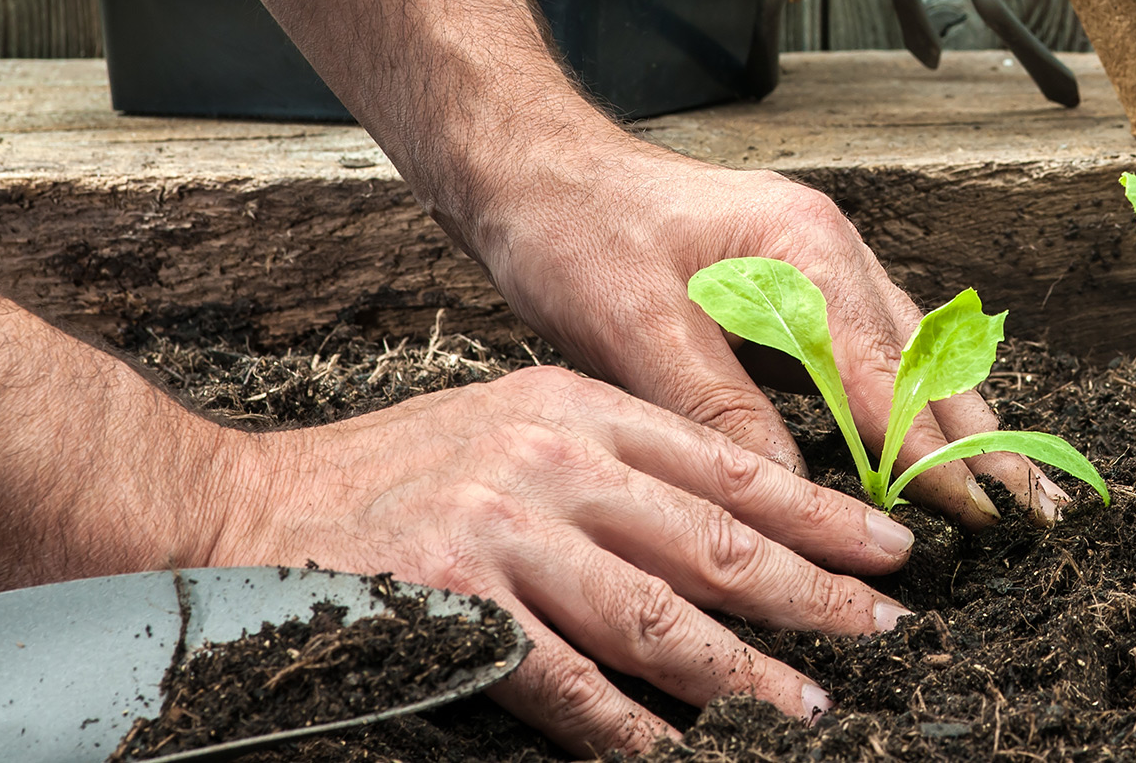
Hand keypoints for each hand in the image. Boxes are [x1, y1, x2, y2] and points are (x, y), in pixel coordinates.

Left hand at [182, 0, 1066, 526]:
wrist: (531, 167)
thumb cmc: (574, 230)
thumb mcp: (633, 325)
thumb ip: (716, 406)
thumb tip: (786, 491)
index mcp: (803, 251)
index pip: (888, 375)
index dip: (935, 453)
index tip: (982, 515)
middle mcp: (828, 251)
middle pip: (925, 360)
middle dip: (982, 440)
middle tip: (1038, 512)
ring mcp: (816, 262)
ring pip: (911, 354)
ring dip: (957, 422)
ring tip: (1010, 489)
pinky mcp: (793, 282)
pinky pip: (875, 348)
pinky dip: (912, 400)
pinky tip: (929, 441)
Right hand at [213, 363, 913, 754]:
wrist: (247, 508)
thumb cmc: (393, 474)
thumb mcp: (514, 422)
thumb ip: (611, 461)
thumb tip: (725, 522)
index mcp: (577, 407)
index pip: (727, 462)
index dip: (818, 510)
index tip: (888, 548)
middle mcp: (552, 461)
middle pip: (713, 537)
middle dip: (813, 589)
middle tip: (886, 630)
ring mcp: (504, 535)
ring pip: (657, 615)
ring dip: (743, 671)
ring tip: (810, 706)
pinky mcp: (455, 609)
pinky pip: (567, 684)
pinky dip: (631, 725)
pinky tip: (681, 751)